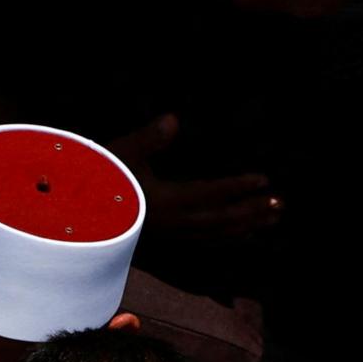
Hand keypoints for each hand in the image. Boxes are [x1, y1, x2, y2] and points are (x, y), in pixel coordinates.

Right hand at [110, 117, 284, 237]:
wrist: (82, 216)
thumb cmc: (101, 179)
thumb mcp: (122, 154)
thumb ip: (149, 139)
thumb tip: (173, 119)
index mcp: (166, 201)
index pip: (210, 193)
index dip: (238, 187)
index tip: (264, 179)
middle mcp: (175, 223)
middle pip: (223, 219)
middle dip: (252, 211)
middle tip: (280, 203)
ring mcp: (175, 235)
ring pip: (219, 234)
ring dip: (249, 226)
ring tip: (274, 216)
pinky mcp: (173, 241)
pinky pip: (210, 242)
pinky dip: (232, 237)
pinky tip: (250, 233)